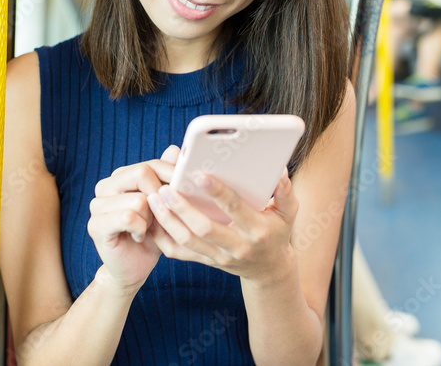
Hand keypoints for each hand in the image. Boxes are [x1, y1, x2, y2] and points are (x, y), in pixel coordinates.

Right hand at [87, 145, 179, 292]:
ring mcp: (97, 205)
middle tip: (162, 214)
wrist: (135, 267)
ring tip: (148, 228)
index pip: (150, 164)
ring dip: (151, 218)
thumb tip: (175, 149)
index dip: (172, 177)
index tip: (186, 191)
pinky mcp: (95, 225)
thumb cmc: (153, 234)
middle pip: (142, 173)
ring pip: (138, 199)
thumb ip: (167, 176)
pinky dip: (140, 228)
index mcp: (121, 176)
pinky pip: (127, 217)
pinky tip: (138, 236)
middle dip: (161, 196)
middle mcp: (106, 186)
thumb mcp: (166, 204)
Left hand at [146, 169, 298, 283]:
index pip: (235, 209)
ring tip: (154, 198)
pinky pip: (180, 253)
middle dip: (182, 208)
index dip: (217, 192)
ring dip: (167, 220)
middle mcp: (237, 246)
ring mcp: (220, 257)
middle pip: (204, 228)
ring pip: (187, 241)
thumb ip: (285, 191)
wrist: (269, 269)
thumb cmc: (277, 232)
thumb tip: (280, 170)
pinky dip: (163, 238)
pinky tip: (152, 219)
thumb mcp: (288, 213)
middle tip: (165, 187)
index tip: (198, 174)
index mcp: (257, 230)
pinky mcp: (207, 261)